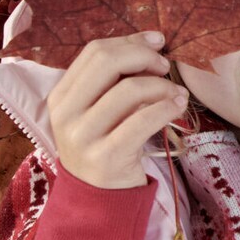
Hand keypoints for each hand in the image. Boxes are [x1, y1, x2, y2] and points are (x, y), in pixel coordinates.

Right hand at [45, 31, 190, 189]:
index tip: (157, 42)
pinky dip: (167, 107)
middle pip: (107, 62)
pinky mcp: (106, 156)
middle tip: (165, 66)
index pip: (94, 52)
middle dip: (144, 56)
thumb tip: (152, 42)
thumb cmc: (105, 145)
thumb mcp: (98, 110)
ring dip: (162, 85)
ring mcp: (83, 136)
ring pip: (129, 89)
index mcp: (61, 95)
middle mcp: (66, 113)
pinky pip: (143, 120)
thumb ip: (114, 79)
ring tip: (176, 92)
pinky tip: (178, 106)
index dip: (130, 41)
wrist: (97, 199)